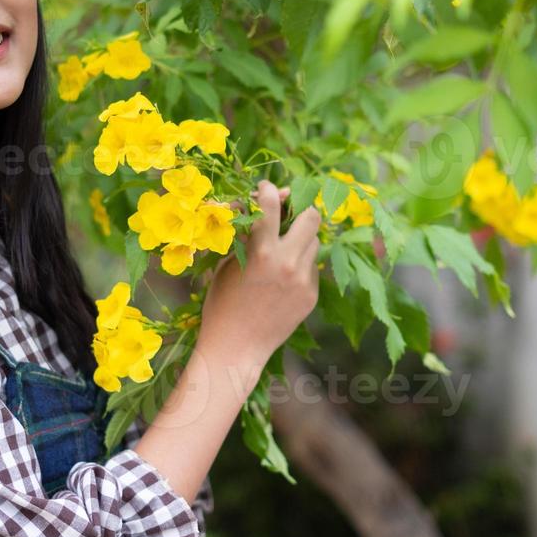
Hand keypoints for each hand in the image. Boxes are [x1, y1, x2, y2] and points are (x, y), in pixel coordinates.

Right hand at [197, 180, 321, 371]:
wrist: (236, 348)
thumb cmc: (222, 304)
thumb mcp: (226, 264)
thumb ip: (244, 235)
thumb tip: (251, 206)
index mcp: (260, 252)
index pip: (271, 204)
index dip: (269, 190)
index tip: (267, 188)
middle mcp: (287, 263)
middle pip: (311, 216)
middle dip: (301, 208)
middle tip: (290, 211)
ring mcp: (303, 280)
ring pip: (314, 242)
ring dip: (300, 238)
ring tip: (282, 249)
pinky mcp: (311, 295)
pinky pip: (312, 268)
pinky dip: (300, 265)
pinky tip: (282, 279)